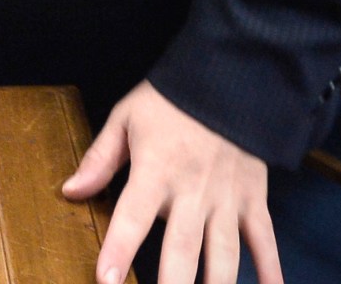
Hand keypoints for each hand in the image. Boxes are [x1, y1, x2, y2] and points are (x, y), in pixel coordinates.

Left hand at [63, 82, 281, 283]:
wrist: (232, 76)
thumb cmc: (172, 100)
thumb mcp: (127, 117)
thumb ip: (100, 159)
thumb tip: (70, 191)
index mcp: (157, 170)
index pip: (133, 216)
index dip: (119, 249)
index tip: (107, 281)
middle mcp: (193, 190)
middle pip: (182, 248)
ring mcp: (227, 197)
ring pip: (224, 253)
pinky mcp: (253, 198)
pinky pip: (263, 239)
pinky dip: (270, 269)